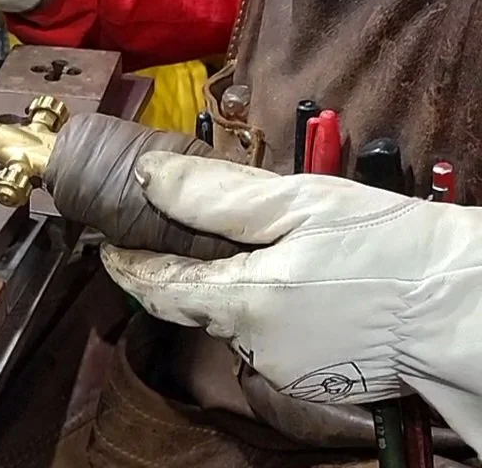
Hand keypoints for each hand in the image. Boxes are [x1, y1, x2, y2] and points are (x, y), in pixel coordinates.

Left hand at [100, 153, 481, 454]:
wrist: (463, 309)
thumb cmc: (389, 249)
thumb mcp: (298, 203)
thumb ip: (214, 195)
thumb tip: (151, 177)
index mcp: (246, 303)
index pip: (158, 287)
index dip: (127, 264)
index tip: (109, 244)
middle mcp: (257, 347)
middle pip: (195, 301)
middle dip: (183, 267)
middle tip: (186, 226)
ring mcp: (286, 369)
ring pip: (232, 317)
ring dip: (229, 284)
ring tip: (257, 245)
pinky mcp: (314, 378)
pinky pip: (268, 333)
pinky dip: (264, 304)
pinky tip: (291, 277)